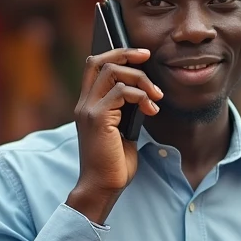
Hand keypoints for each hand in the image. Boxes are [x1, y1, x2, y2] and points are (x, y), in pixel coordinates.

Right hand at [67, 48, 161, 223]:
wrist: (102, 187)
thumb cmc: (113, 163)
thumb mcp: (122, 131)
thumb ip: (126, 110)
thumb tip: (144, 92)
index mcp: (88, 105)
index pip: (94, 65)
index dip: (116, 54)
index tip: (141, 55)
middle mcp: (84, 104)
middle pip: (100, 61)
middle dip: (127, 54)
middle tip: (148, 57)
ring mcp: (89, 110)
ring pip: (113, 72)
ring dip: (141, 80)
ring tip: (156, 96)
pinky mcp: (98, 118)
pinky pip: (120, 92)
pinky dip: (141, 96)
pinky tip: (151, 110)